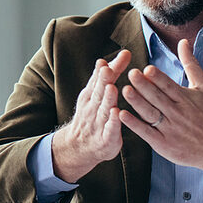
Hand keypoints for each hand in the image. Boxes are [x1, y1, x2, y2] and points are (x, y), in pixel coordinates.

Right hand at [50, 50, 130, 182]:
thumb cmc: (91, 118)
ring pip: (103, 109)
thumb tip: (104, 59)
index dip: (110, 68)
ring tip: (112, 87)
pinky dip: (112, 122)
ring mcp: (98, 123)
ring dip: (107, 98)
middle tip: (109, 68)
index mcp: (91, 96)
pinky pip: (109, 129)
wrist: (79, 147)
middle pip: (99, 91)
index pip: (101, 79)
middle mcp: (93, 107)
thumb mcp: (93, 98)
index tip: (123, 54)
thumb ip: (101, 80)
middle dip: (103, 80)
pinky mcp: (105, 139)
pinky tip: (116, 114)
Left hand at [118, 39, 202, 182]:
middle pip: (159, 98)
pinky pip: (147, 133)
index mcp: (186, 99)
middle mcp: (178, 113)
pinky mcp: (163, 144)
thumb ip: (191, 64)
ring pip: (151, 114)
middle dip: (144, 87)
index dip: (159, 79)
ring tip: (124, 90)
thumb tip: (183, 41)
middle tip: (130, 74)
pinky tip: (122, 114)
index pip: (171, 86)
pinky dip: (135, 124)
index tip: (146, 69)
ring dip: (137, 103)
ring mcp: (170, 129)